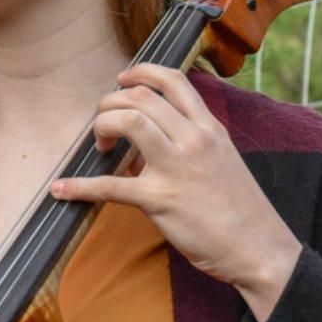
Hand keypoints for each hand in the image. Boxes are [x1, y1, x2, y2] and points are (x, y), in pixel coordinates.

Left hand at [50, 64, 302, 321]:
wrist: (260, 249)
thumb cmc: (242, 211)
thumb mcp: (223, 163)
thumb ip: (190, 146)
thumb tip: (144, 150)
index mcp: (209, 129)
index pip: (174, 81)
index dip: (141, 73)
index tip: (122, 80)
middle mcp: (193, 139)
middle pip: (140, 97)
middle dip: (110, 104)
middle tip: (104, 126)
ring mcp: (176, 167)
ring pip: (128, 121)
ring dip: (101, 126)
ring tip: (98, 146)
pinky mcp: (161, 199)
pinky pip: (110, 186)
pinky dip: (79, 186)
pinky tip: (61, 190)